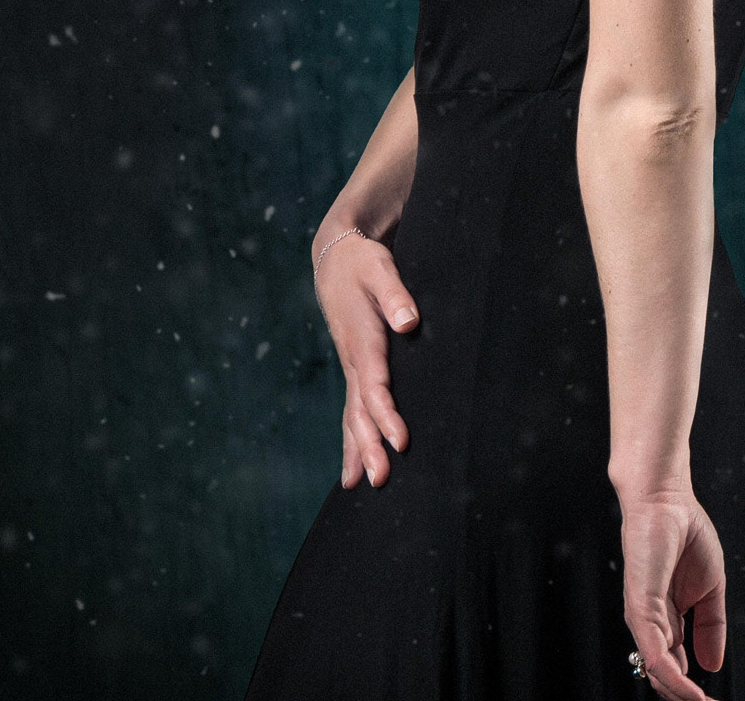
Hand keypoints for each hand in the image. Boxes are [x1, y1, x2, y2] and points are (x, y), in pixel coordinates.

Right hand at [312, 233, 419, 488]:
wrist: (336, 258)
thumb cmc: (362, 263)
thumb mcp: (380, 268)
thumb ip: (395, 294)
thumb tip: (408, 323)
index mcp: (362, 339)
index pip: (373, 384)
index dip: (386, 413)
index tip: (399, 440)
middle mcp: (353, 359)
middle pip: (359, 409)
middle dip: (369, 445)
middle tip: (382, 480)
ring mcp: (350, 366)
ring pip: (352, 414)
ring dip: (358, 449)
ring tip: (362, 485)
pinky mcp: (353, 367)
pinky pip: (351, 409)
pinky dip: (351, 439)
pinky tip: (353, 469)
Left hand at [617, 486, 726, 700]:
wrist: (668, 498)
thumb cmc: (684, 532)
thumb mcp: (711, 588)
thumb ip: (711, 626)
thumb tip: (712, 666)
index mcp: (666, 618)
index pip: (675, 666)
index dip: (692, 690)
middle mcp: (650, 622)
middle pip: (664, 676)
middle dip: (686, 698)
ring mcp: (643, 616)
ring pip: (658, 672)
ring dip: (682, 697)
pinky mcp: (641, 606)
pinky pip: (655, 653)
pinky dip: (674, 679)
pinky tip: (691, 692)